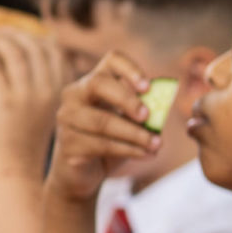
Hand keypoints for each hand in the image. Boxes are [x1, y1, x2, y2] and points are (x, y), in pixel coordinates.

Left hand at [0, 29, 69, 175]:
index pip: (55, 52)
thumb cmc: (27, 138)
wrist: (15, 167)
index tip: (20, 36)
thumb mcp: (45, 109)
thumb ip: (43, 86)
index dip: (36, 38)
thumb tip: (30, 57)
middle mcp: (50, 92)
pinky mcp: (4, 101)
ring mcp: (28, 96)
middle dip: (15, 34)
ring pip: (15, 52)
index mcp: (64, 93)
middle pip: (36, 47)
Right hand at [50, 52, 161, 200]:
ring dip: (134, 134)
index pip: (111, 60)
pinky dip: (128, 150)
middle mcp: (76, 94)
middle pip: (98, 83)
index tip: (147, 87)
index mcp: (96, 81)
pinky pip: (101, 145)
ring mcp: (67, 118)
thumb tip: (163, 103)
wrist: (87, 171)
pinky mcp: (68, 143)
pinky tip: (145, 154)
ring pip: (102, 121)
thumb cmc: (114, 139)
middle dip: (127, 99)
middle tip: (148, 116)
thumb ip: (146, 109)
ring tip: (156, 145)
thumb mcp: (133, 123)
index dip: (130, 69)